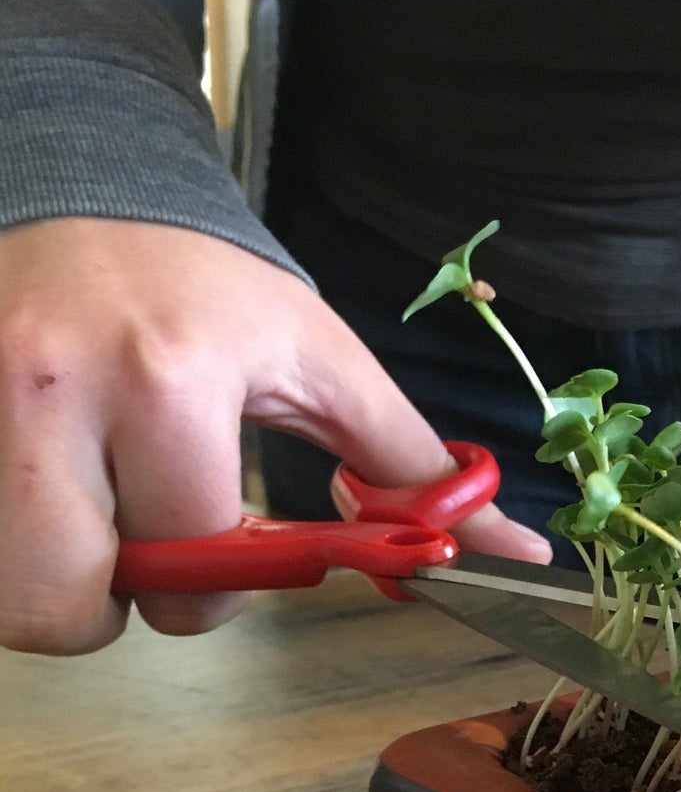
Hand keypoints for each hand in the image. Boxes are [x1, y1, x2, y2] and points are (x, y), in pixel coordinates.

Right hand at [0, 218, 550, 656]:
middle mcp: (50, 389)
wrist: (81, 188)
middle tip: (145, 543)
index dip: (217, 589)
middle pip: (60, 601)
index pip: (187, 570)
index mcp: (168, 380)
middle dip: (114, 603)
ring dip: (54, 575)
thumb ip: (414, 472)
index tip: (228, 542)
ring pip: (2, 584)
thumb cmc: (209, 287)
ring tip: (95, 507)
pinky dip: (11, 540)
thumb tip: (518, 555)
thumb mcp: (327, 367)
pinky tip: (51, 486)